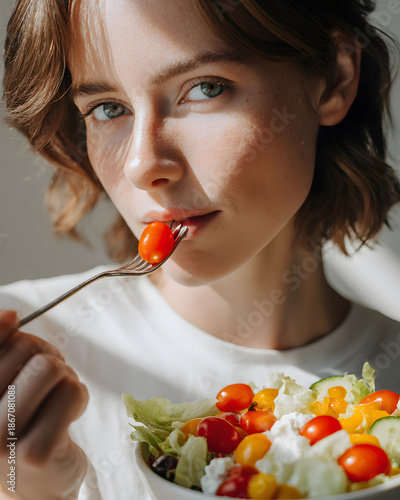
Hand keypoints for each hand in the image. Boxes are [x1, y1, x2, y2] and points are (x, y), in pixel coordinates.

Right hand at [0, 310, 88, 499]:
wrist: (34, 492)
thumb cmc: (18, 431)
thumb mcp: (0, 390)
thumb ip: (0, 353)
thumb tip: (10, 314)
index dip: (8, 328)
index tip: (17, 323)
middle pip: (25, 347)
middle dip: (46, 354)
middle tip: (48, 378)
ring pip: (50, 367)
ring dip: (64, 377)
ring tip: (58, 397)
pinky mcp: (33, 453)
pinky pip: (72, 391)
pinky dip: (79, 397)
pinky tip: (68, 416)